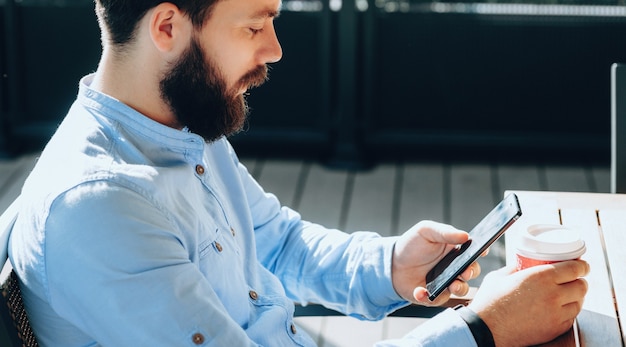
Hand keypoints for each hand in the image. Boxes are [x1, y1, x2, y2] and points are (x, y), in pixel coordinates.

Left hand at [392, 220, 481, 305]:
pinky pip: (437, 300)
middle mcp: (455, 268)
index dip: (481, 251)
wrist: (393, 264)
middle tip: (465, 272)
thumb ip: (445, 232)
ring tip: (452, 285)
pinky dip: (429, 297)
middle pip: (472, 271)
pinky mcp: (435, 296)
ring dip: (459, 288)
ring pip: (461, 288)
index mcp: (456, 250)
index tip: (482, 251)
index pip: (474, 251)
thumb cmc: (412, 244)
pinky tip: (420, 291)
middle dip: (471, 272)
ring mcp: (447, 283)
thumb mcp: (426, 231)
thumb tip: (466, 236)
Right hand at [468, 260, 589, 346]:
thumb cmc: (490, 302)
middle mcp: (553, 295)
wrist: (486, 329)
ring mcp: (556, 314)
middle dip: (580, 280)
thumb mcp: (500, 276)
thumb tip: (523, 263)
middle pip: (582, 286)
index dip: (582, 265)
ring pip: (579, 303)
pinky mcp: (554, 329)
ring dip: (575, 297)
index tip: (582, 265)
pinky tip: (558, 308)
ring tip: (566, 294)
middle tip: (573, 279)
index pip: (575, 268)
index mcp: (541, 277)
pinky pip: (571, 318)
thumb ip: (516, 268)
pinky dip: (567, 311)